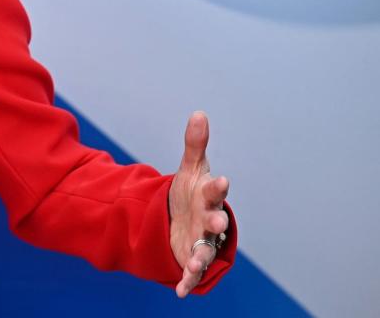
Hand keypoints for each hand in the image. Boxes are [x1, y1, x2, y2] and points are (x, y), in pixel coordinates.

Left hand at [168, 111, 229, 297]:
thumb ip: (195, 145)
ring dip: (200, 256)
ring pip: (204, 249)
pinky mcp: (190, 257)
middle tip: (217, 222)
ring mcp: (202, 240)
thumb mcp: (191, 169)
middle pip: (215, 221)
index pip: (215, 190)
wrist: (186, 218)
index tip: (223, 179)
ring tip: (194, 262)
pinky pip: (190, 271)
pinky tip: (180, 292)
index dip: (219, 186)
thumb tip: (198, 113)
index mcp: (208, 197)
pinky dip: (186, 281)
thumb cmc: (193, 192)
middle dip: (216, 221)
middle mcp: (209, 220)